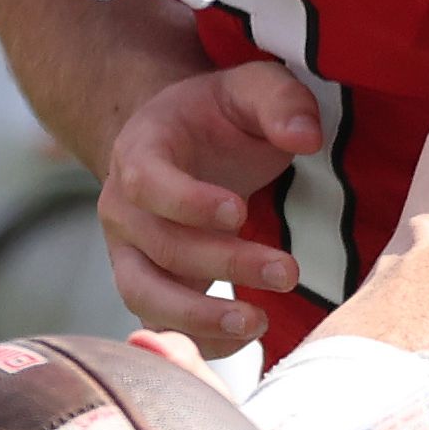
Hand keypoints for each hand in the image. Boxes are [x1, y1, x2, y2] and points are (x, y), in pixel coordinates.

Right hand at [100, 60, 324, 352]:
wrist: (184, 145)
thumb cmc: (219, 116)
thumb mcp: (252, 88)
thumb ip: (280, 102)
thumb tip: (306, 137)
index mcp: (139, 151)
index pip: (147, 182)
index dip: (188, 202)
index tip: (240, 213)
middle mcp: (123, 207)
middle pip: (159, 246)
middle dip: (223, 263)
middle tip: (287, 272)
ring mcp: (130, 252)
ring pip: (145, 295)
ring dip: (198, 317)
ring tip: (257, 324)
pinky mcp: (149, 286)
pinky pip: (159, 324)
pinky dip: (197, 341)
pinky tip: (246, 340)